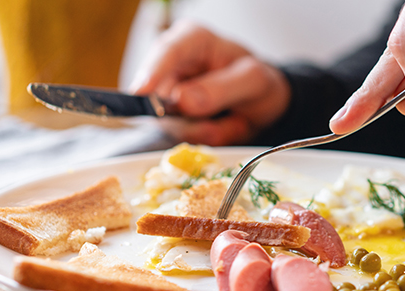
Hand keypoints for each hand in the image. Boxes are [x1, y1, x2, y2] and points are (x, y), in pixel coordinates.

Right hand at [129, 21, 290, 145]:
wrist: (262, 101)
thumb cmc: (256, 80)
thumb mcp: (253, 80)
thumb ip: (223, 88)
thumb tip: (182, 100)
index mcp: (193, 40)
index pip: (167, 51)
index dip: (152, 71)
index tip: (142, 92)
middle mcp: (172, 64)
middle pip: (159, 96)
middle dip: (193, 119)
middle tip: (224, 123)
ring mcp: (168, 93)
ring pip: (169, 123)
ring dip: (206, 129)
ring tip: (233, 121)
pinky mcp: (170, 118)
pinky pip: (181, 136)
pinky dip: (207, 136)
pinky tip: (224, 126)